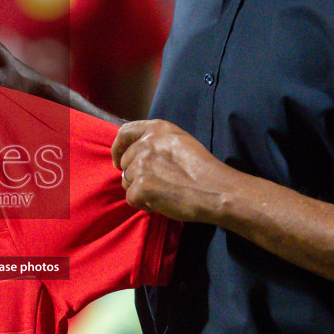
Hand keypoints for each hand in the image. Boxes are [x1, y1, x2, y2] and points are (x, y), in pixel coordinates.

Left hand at [112, 119, 232, 222]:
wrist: (215, 190)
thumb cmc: (202, 169)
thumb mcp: (180, 141)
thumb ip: (157, 142)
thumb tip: (136, 152)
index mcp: (157, 129)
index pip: (125, 132)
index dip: (118, 147)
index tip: (118, 160)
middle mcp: (146, 143)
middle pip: (126, 162)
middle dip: (136, 175)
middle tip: (157, 184)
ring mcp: (142, 164)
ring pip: (127, 181)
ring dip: (140, 190)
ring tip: (164, 192)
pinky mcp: (141, 186)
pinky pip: (132, 198)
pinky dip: (144, 204)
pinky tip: (163, 201)